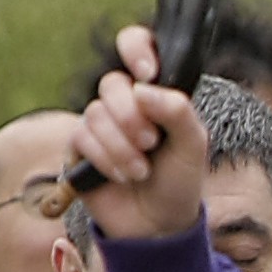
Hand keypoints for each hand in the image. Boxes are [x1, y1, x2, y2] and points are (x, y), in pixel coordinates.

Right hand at [70, 22, 208, 240]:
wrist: (158, 225)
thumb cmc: (179, 181)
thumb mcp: (193, 145)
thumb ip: (178, 111)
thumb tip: (142, 88)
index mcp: (154, 92)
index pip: (137, 45)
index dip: (136, 47)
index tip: (147, 72)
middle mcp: (124, 102)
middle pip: (112, 83)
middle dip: (131, 116)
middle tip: (151, 143)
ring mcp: (99, 123)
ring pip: (96, 113)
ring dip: (122, 146)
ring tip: (141, 171)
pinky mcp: (79, 147)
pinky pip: (82, 137)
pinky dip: (106, 159)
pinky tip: (123, 176)